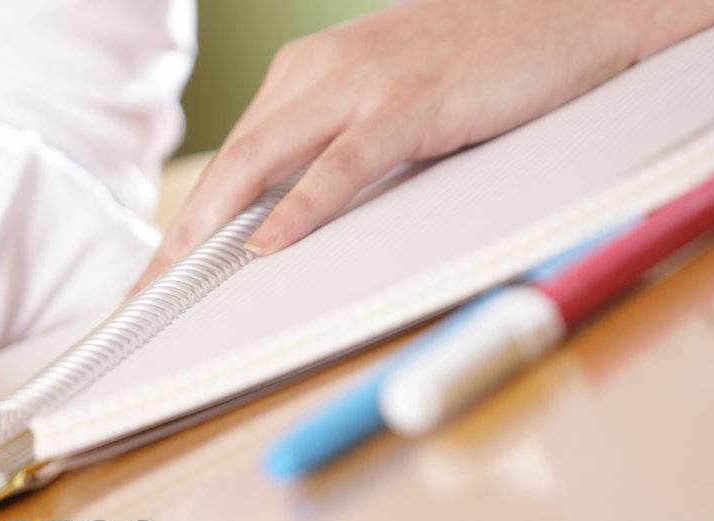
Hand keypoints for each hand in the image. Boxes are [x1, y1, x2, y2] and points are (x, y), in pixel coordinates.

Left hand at [137, 0, 713, 286]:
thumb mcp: (384, 103)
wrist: (573, 12)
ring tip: (173, 283)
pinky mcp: (411, 101)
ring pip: (262, 163)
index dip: (185, 225)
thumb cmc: (480, 62)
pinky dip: (298, 209)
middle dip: (178, 240)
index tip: (151, 281)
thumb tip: (280, 225)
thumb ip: (331, 148)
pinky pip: (340, 164)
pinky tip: (266, 248)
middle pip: (228, 168)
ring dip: (211, 230)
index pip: (229, 161)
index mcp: (305, 73)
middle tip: (140, 299)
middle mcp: (319, 71)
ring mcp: (363, 83)